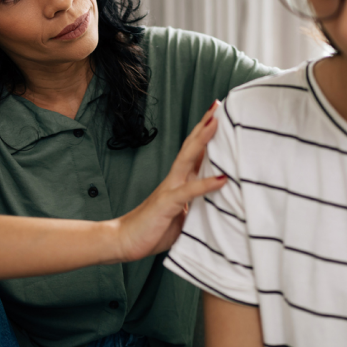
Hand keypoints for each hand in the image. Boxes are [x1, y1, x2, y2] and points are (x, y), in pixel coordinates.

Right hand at [115, 101, 226, 261]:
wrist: (124, 241)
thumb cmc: (153, 229)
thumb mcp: (181, 215)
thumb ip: (196, 205)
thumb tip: (218, 203)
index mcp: (179, 180)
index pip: (195, 152)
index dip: (206, 134)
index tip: (219, 116)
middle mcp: (175, 179)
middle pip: (192, 146)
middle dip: (205, 125)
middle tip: (218, 105)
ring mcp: (170, 188)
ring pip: (188, 158)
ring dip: (203, 139)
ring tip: (216, 122)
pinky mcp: (167, 203)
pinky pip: (188, 191)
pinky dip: (205, 184)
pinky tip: (222, 178)